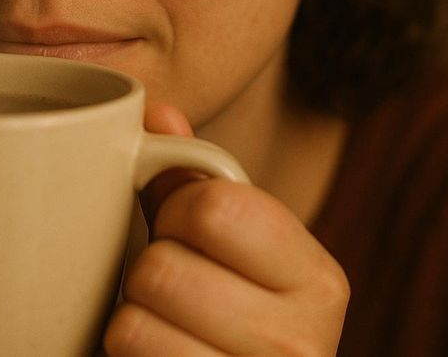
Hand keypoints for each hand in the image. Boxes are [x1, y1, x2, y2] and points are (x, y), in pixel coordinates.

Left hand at [103, 104, 348, 355]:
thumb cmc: (226, 313)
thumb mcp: (228, 247)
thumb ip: (195, 178)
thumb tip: (156, 113)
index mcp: (319, 279)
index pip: (214, 208)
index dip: (175, 212)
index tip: (183, 233)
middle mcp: (303, 344)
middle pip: (161, 270)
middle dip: (146, 274)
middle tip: (167, 292)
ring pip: (132, 327)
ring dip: (128, 325)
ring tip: (160, 330)